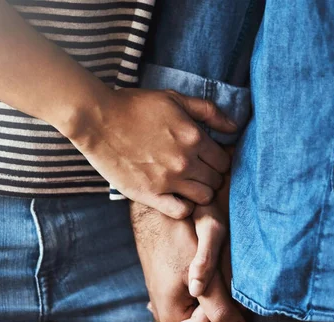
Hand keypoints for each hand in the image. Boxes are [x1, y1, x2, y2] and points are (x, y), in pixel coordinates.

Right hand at [71, 89, 236, 218]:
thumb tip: (235, 127)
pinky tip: (176, 196)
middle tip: (198, 171)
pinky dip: (184, 206)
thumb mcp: (174, 98)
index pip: (225, 160)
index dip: (219, 160)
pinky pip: (181, 211)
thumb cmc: (136, 106)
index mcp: (194, 137)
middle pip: (217, 180)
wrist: (98, 119)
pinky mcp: (150, 194)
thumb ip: (209, 111)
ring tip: (188, 184)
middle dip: (211, 176)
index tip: (208, 159)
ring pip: (204, 198)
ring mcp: (168, 180)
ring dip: (200, 192)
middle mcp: (185, 161)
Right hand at [130, 202, 246, 321]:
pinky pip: (189, 309)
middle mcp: (163, 315)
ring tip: (223, 282)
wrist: (156, 212)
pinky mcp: (165, 293)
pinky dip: (203, 302)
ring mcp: (162, 304)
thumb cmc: (180, 236)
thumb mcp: (205, 273)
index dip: (228, 318)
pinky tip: (213, 284)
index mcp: (172, 315)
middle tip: (231, 286)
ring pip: (199, 321)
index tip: (228, 289)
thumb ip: (221, 308)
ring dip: (214, 307)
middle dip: (222, 315)